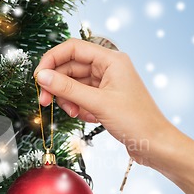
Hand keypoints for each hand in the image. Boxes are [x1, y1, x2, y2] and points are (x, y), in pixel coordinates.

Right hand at [34, 38, 173, 164]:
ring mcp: (106, 83)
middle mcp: (108, 67)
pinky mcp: (104, 98)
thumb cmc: (136, 121)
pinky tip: (85, 117)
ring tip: (73, 113)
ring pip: (74, 83)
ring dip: (67, 98)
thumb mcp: (97, 103)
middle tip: (44, 101)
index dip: (52, 60)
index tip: (38, 77)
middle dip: (56, 84)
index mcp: (111, 60)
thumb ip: (68, 88)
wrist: (155, 145)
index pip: (73, 49)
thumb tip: (42, 76)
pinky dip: (77, 106)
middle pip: (70, 67)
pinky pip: (81, 96)